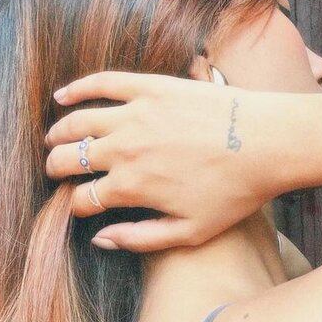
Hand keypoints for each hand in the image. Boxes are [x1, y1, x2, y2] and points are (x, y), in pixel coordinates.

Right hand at [44, 72, 281, 251]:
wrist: (268, 143)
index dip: (76, 206)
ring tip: (54, 140)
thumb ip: (140, 239)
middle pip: (70, 159)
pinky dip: (76, 89)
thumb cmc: (234, 193)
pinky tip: (62, 95)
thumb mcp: (190, 232)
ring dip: (59, 133)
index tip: (80, 207)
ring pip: (77, 122)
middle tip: (55, 171)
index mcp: (132, 188)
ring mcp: (135, 114)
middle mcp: (125, 150)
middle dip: (56, 169)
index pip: (83, 199)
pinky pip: (102, 83)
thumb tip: (99, 239)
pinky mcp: (150, 86)